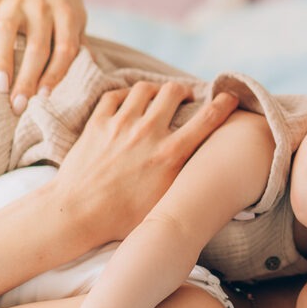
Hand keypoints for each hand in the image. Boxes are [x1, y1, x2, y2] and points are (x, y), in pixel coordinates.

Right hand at [0, 0, 86, 113]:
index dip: (55, 74)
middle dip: (27, 78)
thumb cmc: (64, 13)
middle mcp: (42, 6)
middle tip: (19, 104)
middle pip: (36, 46)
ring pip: (7, 32)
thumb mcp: (78, 24)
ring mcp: (15, 1)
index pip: (63, 48)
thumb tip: (89, 77)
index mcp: (67, 14)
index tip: (44, 98)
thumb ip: (78, 46)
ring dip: (2, 61)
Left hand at [53, 81, 238, 240]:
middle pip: (173, 91)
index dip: (224, 103)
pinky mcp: (97, 123)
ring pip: (144, 88)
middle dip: (182, 90)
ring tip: (155, 97)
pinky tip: (126, 103)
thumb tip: (202, 174)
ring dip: (154, 90)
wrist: (76, 214)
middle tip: (183, 97)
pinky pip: (114, 95)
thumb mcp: (165, 203)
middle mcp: (148, 133)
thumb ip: (183, 181)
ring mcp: (120, 125)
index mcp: (170, 154)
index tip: (230, 96)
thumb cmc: (121, 218)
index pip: (207, 119)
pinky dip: (124, 95)